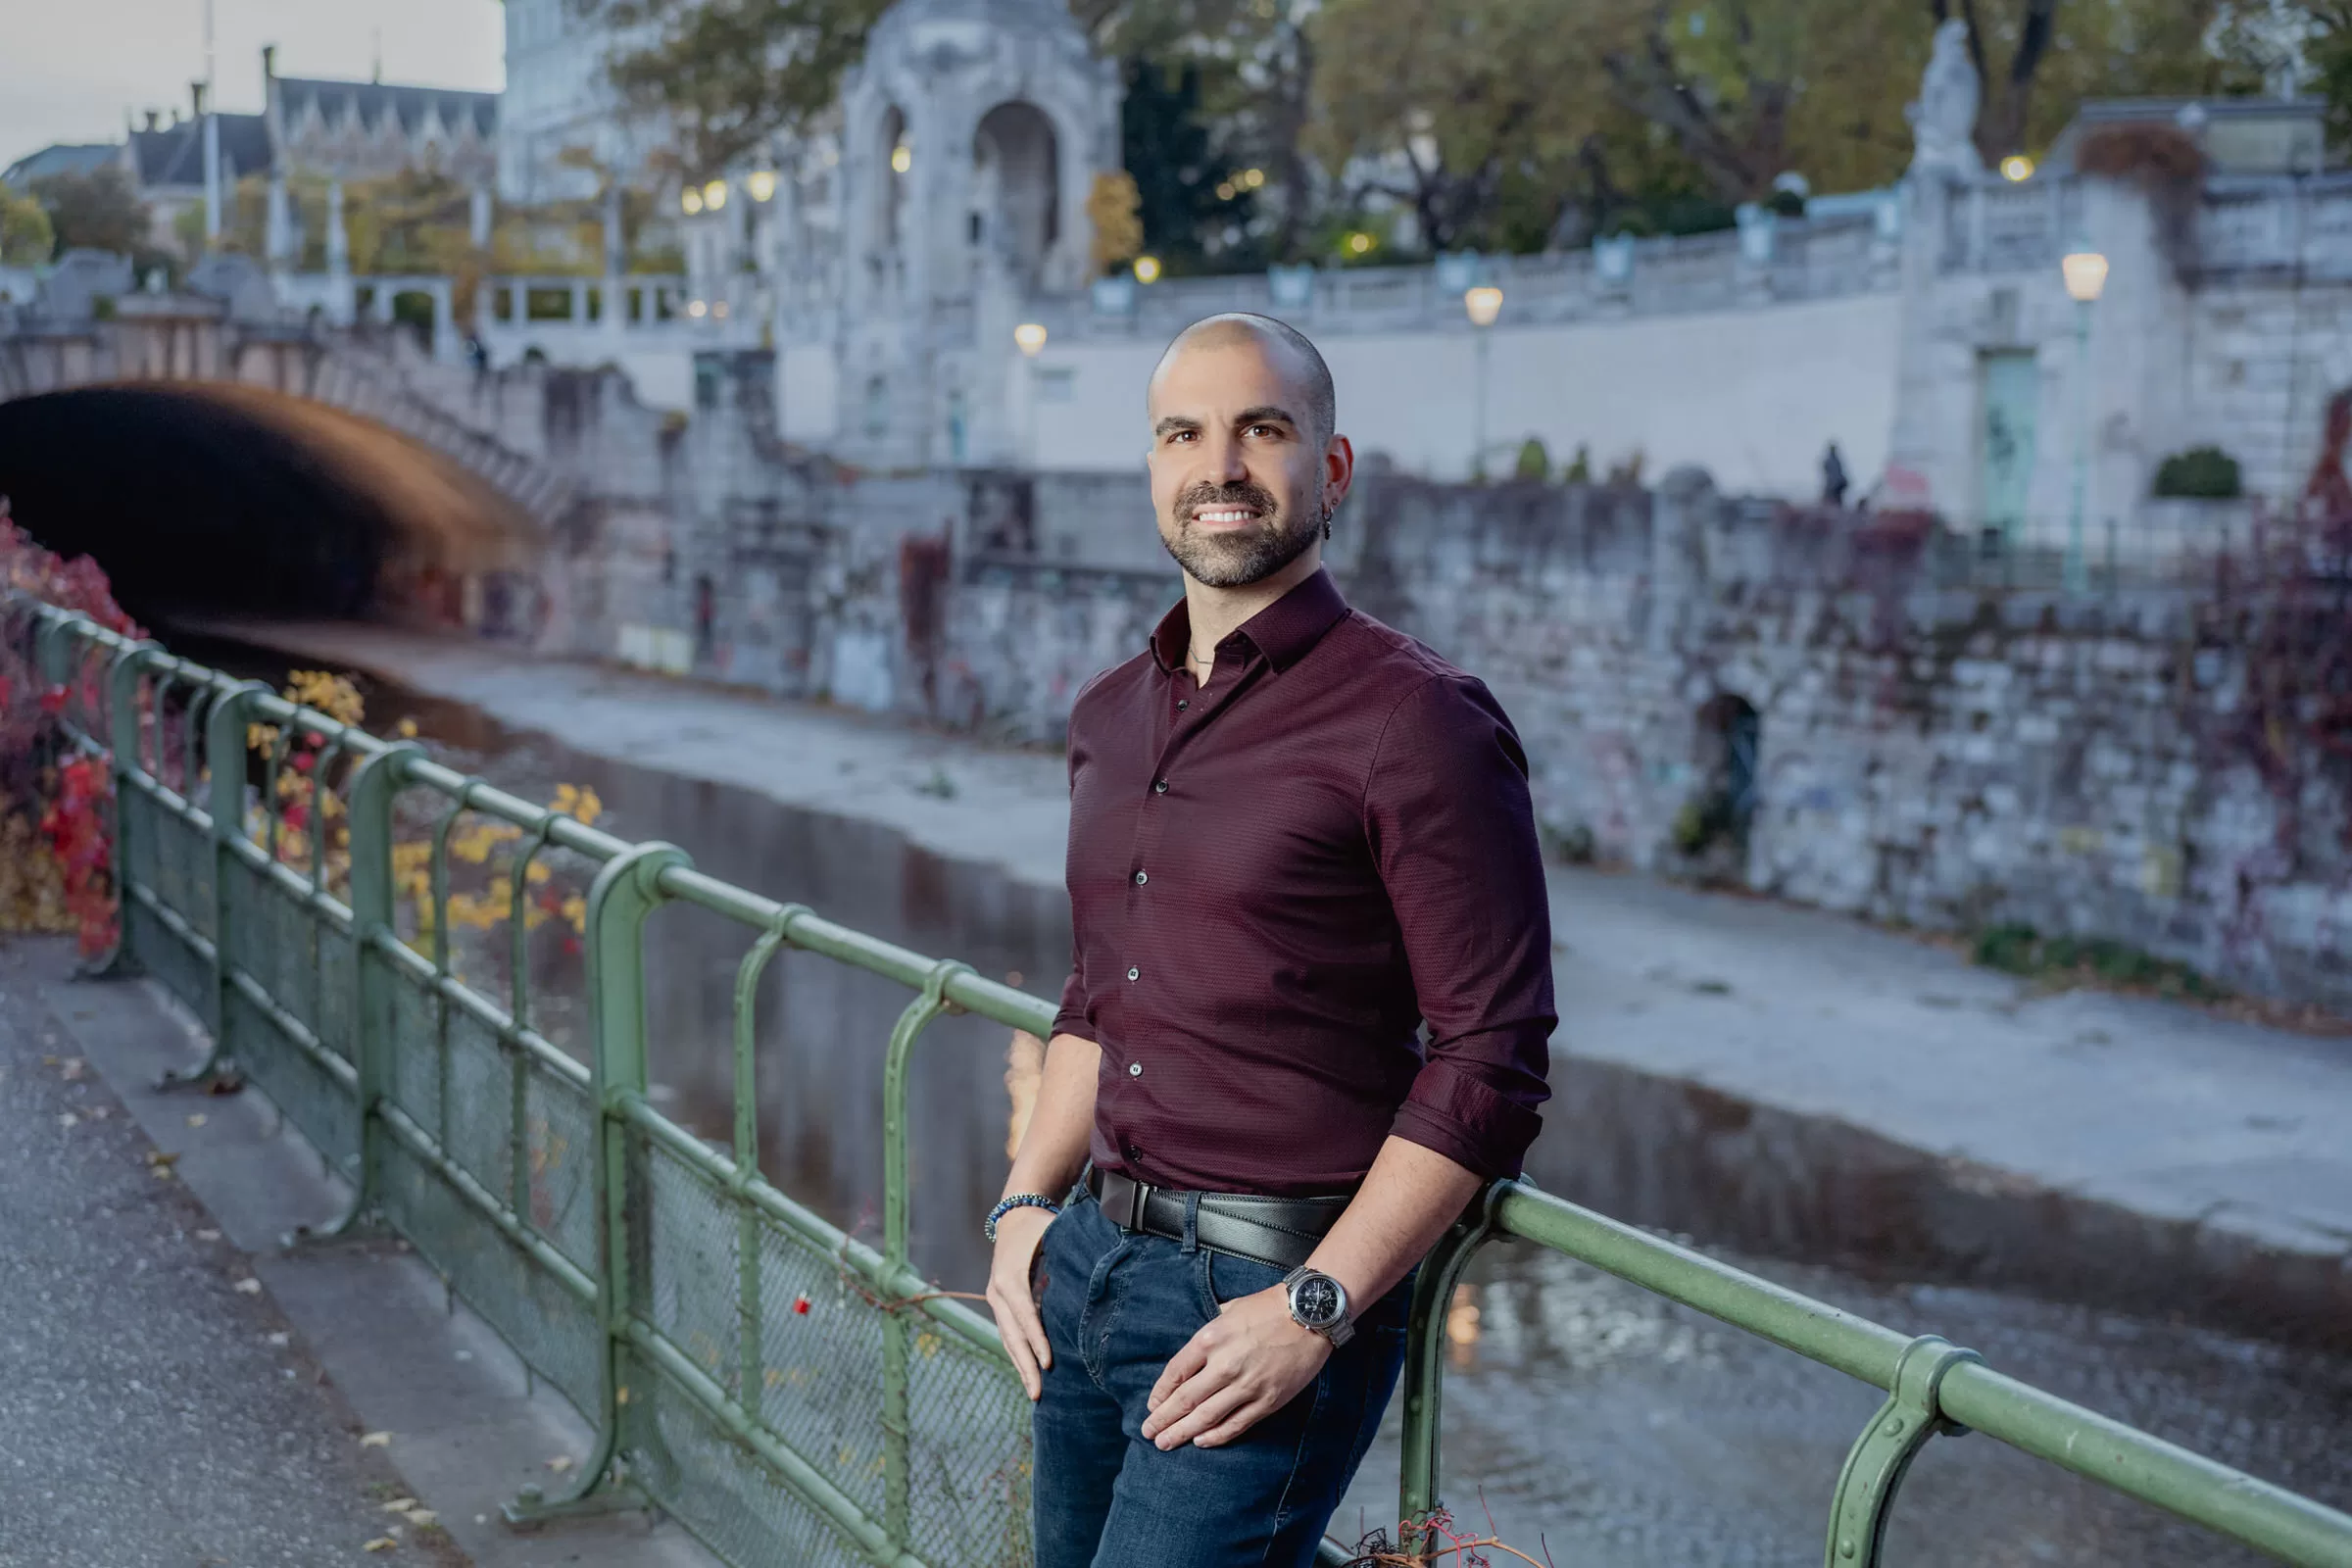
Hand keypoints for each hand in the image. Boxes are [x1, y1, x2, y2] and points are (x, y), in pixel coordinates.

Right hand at [984, 1205, 1057, 1399]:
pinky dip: (1018, 1354)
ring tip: (1034, 1392)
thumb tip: (1097, 1280)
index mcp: (1010, 1277)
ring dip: (1020, 1366)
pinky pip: (1008, 1334)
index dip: (1037, 1340)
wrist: (1014, 1214)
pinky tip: (1029, 1373)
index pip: (1025, 1315)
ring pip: (1007, 1340)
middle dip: (1025, 1365)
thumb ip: (1069, 1258)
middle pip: (1012, 1335)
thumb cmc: (1040, 1226)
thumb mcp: (1053, 1236)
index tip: (1048, 1363)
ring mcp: (995, 1298)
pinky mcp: (999, 1303)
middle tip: (1038, 1393)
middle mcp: (998, 1291)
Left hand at [1140, 1285, 1329, 1449]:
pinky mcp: (1267, 1400)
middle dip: (1163, 1419)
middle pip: (1185, 1400)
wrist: (1309, 1315)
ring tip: (1165, 1443)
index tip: (1153, 1405)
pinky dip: (1216, 1436)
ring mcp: (1246, 1385)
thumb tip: (1197, 1351)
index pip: (1175, 1373)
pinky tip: (1201, 1442)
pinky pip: (1236, 1424)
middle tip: (1149, 1433)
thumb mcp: (1229, 1310)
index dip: (1161, 1393)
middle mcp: (1224, 1364)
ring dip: (1182, 1433)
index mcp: (1210, 1339)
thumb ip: (1210, 1333)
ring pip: (1206, 1417)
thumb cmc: (1269, 1307)